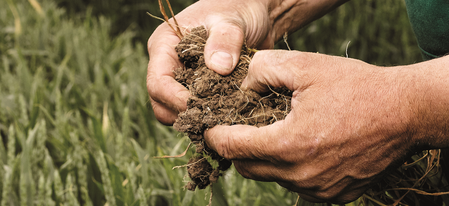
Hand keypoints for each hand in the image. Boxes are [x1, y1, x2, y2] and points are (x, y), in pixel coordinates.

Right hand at [146, 0, 273, 124]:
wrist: (255, 11)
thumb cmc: (238, 8)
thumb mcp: (231, 21)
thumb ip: (225, 40)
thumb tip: (219, 67)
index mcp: (164, 45)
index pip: (158, 82)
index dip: (175, 99)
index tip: (200, 107)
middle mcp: (168, 64)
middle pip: (160, 102)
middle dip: (182, 113)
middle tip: (211, 118)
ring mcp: (182, 78)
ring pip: (174, 111)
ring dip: (194, 118)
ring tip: (220, 117)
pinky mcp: (198, 88)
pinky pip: (194, 110)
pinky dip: (206, 116)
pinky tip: (225, 115)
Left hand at [205, 50, 423, 202]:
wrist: (406, 113)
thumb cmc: (357, 87)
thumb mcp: (305, 65)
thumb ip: (263, 71)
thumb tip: (242, 87)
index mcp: (288, 145)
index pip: (231, 148)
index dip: (215, 135)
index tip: (210, 127)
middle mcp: (300, 176)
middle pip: (247, 167)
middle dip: (237, 148)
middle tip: (240, 127)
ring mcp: (318, 190)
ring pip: (271, 177)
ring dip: (265, 158)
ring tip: (275, 132)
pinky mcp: (334, 196)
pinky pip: (296, 185)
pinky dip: (289, 168)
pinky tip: (300, 146)